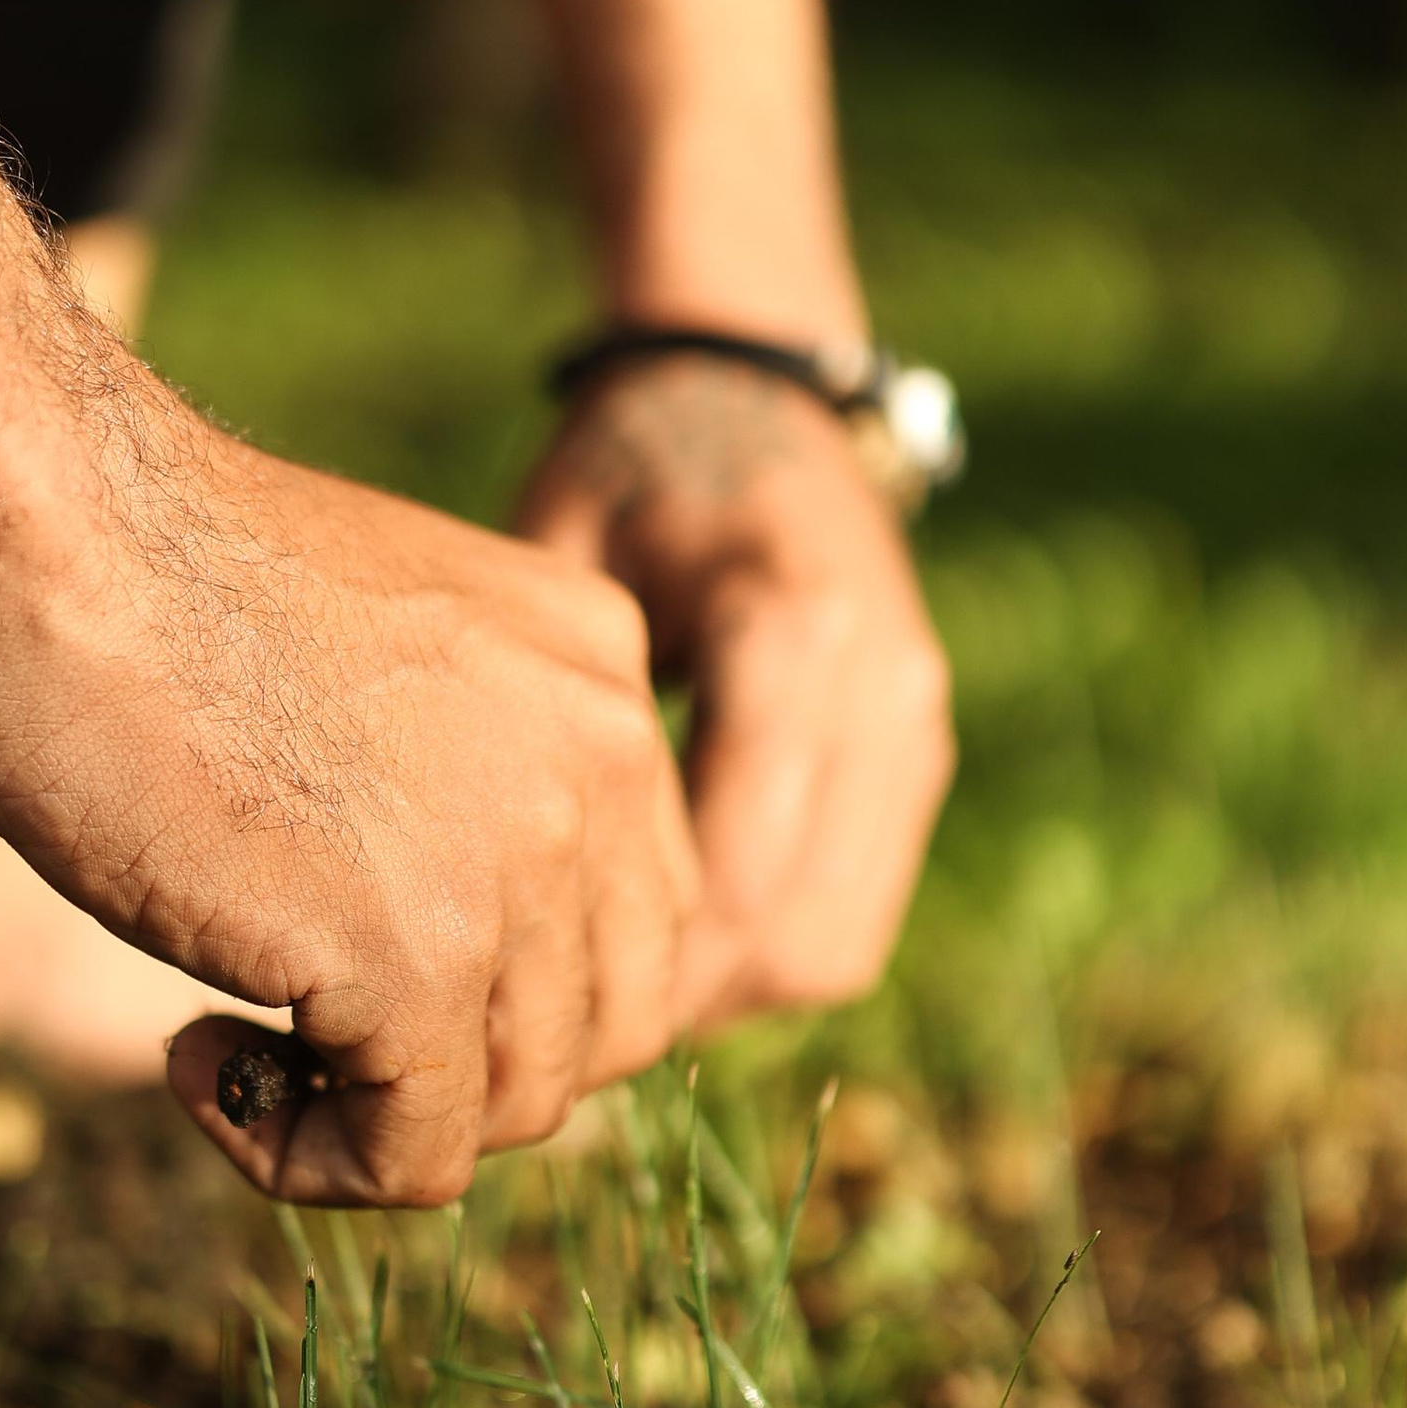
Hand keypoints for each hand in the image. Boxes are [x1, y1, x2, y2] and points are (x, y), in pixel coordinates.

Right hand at [0, 369, 699, 1203]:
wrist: (45, 522)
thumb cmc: (143, 578)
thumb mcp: (374, 667)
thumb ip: (454, 779)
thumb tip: (444, 947)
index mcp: (599, 674)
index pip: (632, 918)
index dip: (502, 990)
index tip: (352, 963)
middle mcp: (603, 760)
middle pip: (602, 1027)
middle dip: (456, 1071)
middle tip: (303, 1030)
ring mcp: (522, 861)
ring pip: (514, 1107)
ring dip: (369, 1120)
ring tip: (226, 1045)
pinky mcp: (415, 955)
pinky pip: (411, 1157)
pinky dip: (300, 1158)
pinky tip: (192, 1059)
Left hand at [513, 355, 953, 1030]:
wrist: (751, 394)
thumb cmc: (626, 468)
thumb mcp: (559, 555)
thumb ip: (549, 711)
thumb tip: (488, 899)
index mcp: (792, 634)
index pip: (735, 878)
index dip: (628, 965)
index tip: (518, 988)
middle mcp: (880, 691)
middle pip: (798, 938)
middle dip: (675, 1002)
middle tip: (550, 1012)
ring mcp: (914, 727)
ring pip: (836, 946)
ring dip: (723, 990)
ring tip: (601, 987)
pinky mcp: (918, 752)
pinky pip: (853, 909)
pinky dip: (763, 947)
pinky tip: (664, 936)